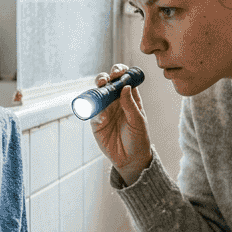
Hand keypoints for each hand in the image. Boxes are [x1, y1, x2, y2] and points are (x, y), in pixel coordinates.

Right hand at [90, 63, 152, 183]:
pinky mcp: (96, 121)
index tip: (120, 71)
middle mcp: (115, 101)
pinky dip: (93, 109)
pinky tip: (100, 114)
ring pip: (98, 94)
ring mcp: (105, 110)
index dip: (121, 72)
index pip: (124, 80)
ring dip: (97, 88)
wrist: (130, 159)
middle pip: (108, 83)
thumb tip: (125, 87)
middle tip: (107, 79)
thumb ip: (131, 105)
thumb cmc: (138, 138)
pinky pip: (92, 111)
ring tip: (100, 87)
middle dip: (106, 77)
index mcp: (129, 98)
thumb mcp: (138, 121)